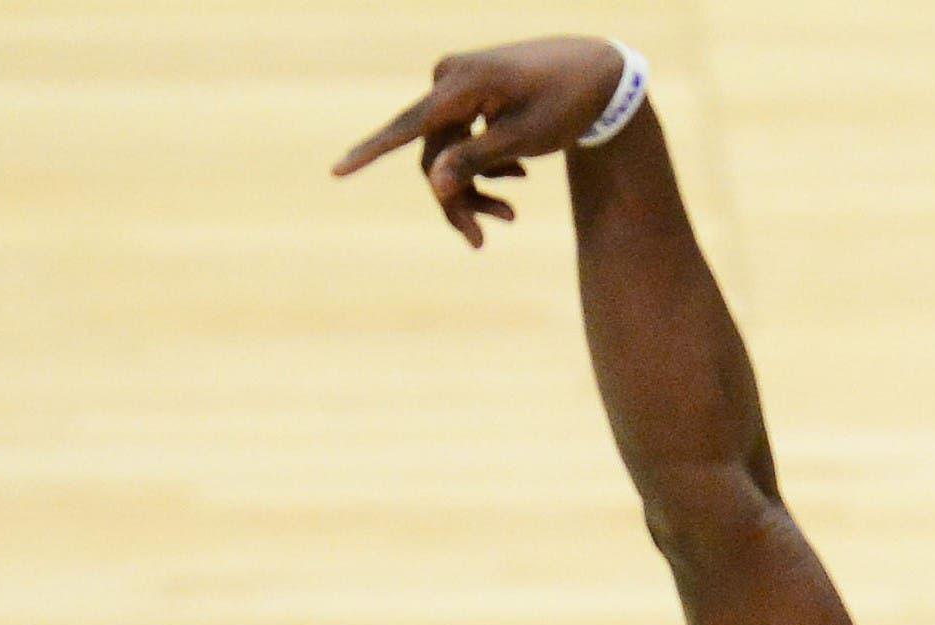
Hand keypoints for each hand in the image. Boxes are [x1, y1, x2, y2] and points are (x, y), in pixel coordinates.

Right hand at [330, 36, 631, 247]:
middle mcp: (449, 79)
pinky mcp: (467, 95)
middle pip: (431, 154)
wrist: (597, 72)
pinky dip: (484, 165)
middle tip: (482, 243)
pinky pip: (459, 139)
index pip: (407, 127)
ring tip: (512, 217)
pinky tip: (519, 176)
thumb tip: (433, 185)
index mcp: (460, 85)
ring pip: (445, 153)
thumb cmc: (565, 104)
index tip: (336, 172)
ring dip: (474, 188)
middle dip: (456, 200)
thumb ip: (476, 161)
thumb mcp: (525, 138)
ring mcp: (456, 85)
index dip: (370, 153)